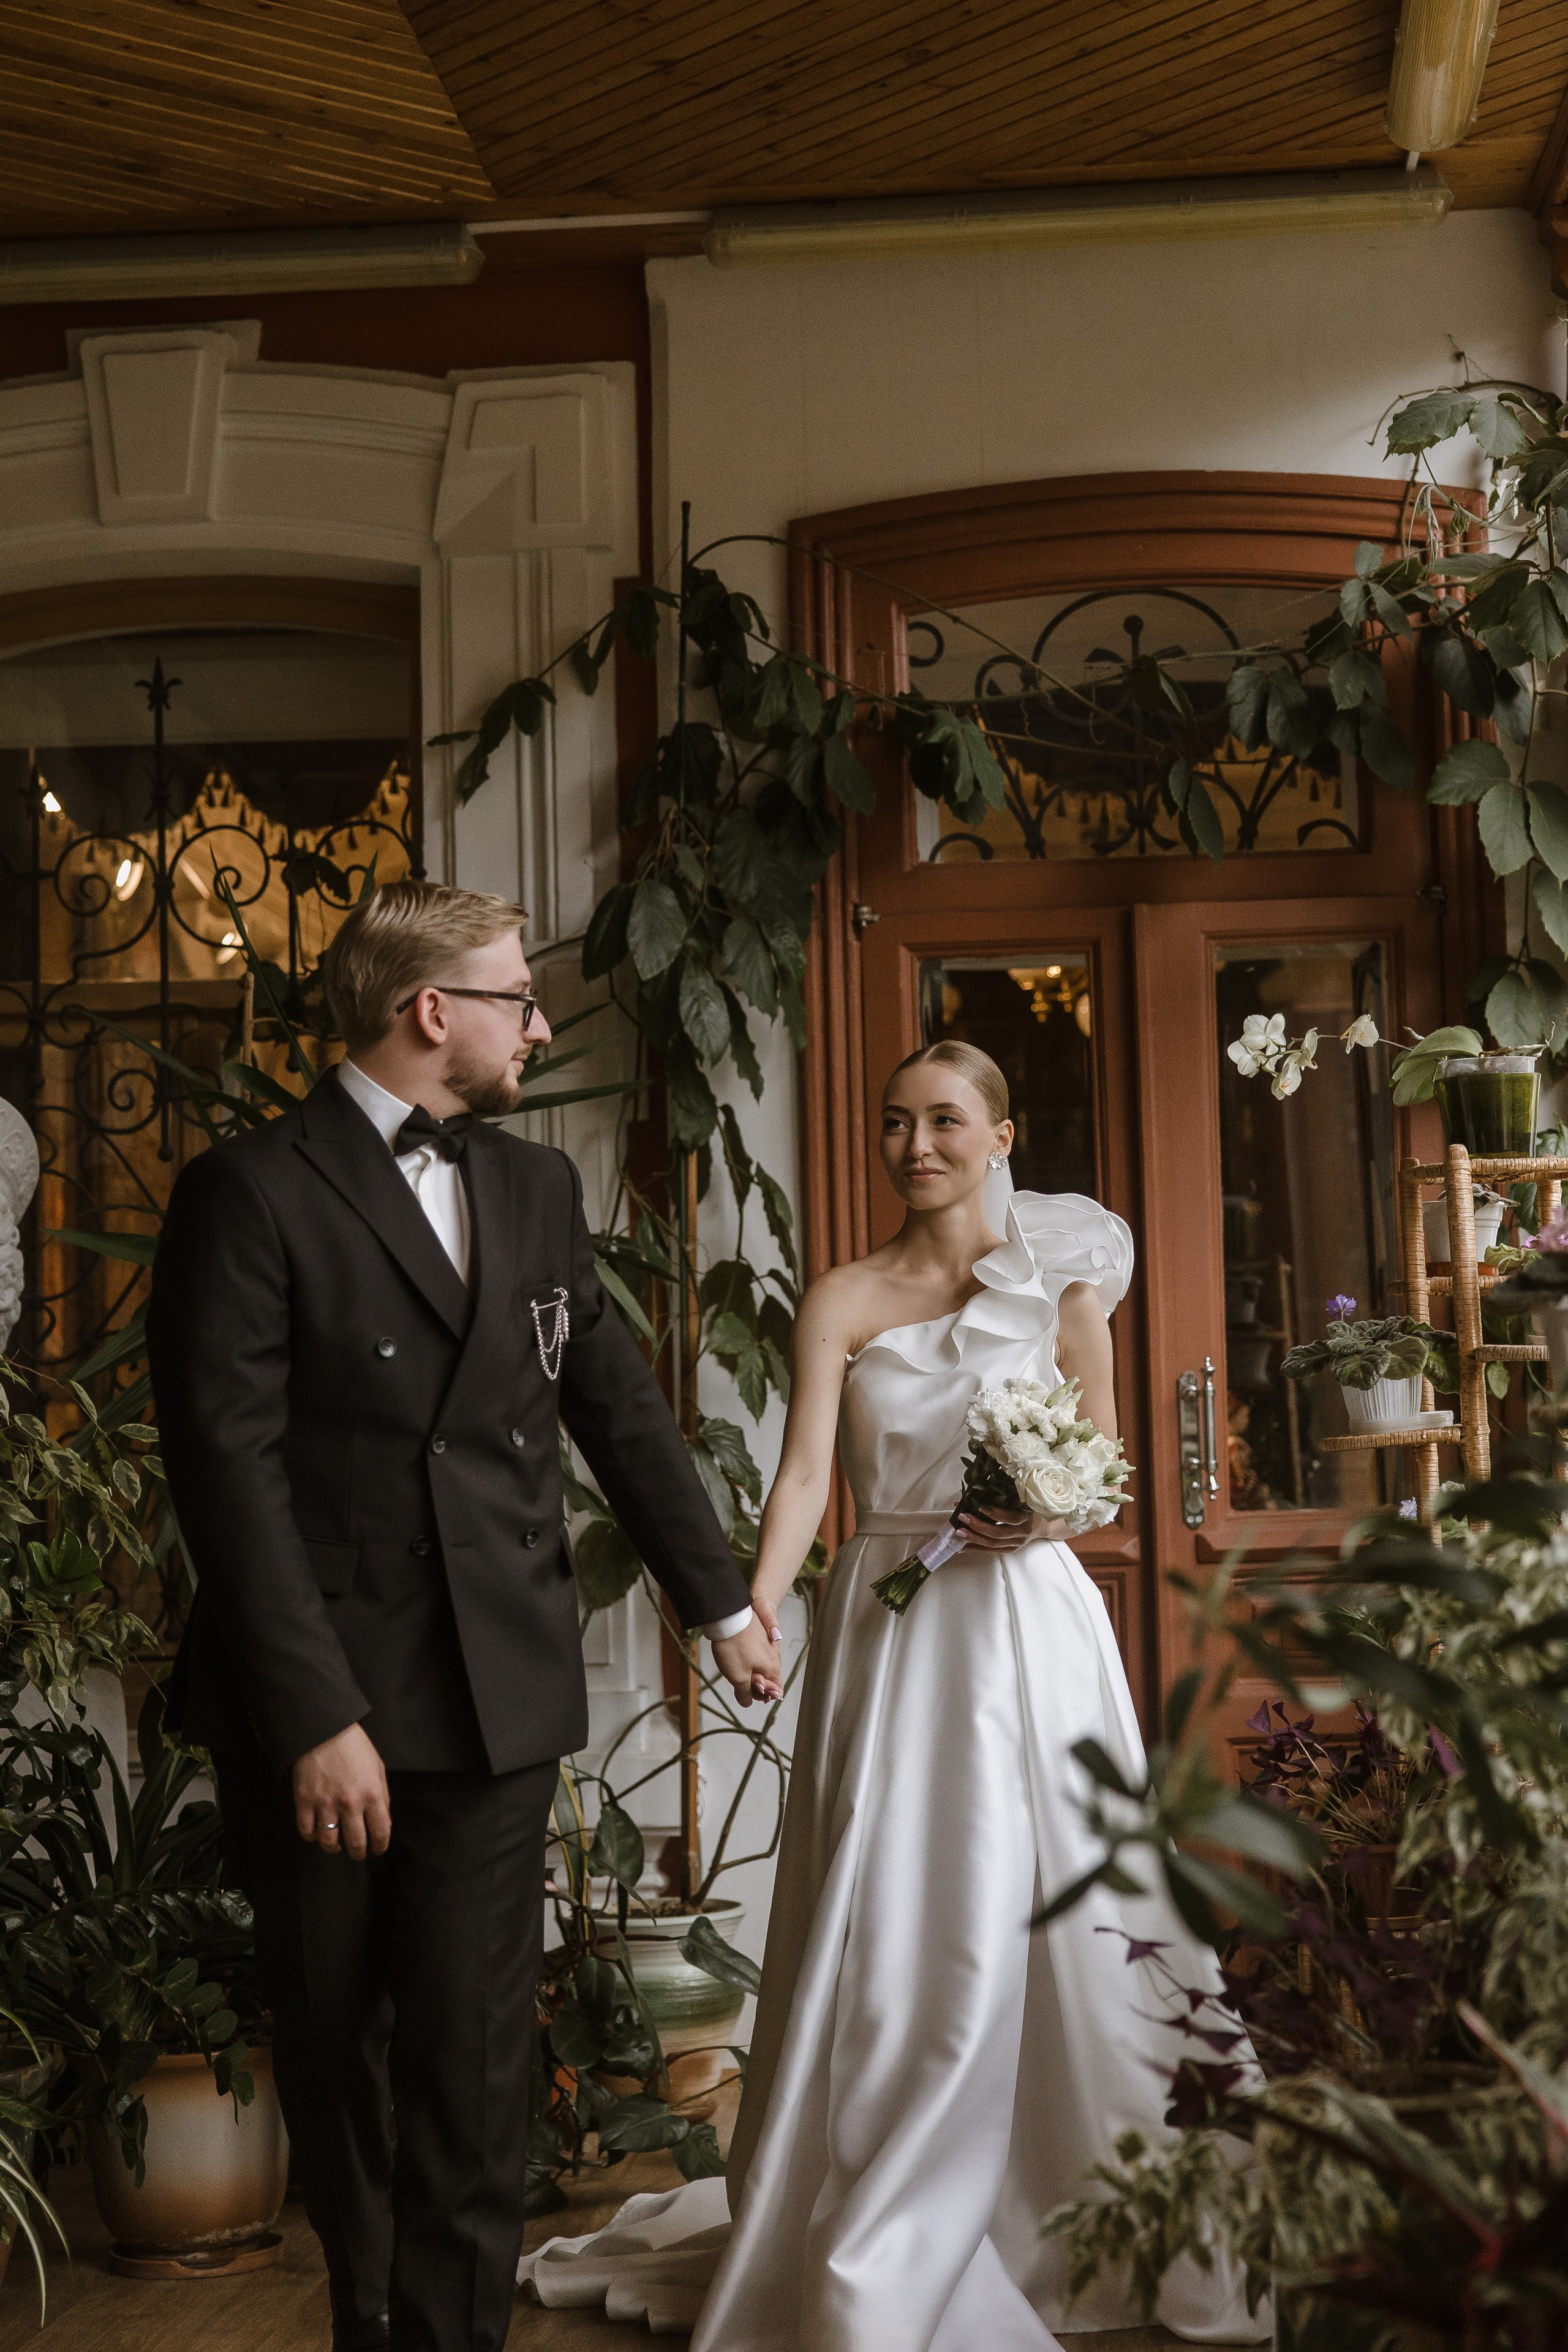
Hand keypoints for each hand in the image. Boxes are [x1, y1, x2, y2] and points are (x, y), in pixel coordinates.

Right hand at [292, 1723, 391, 1859]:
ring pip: (329, 1843)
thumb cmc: (354, 1747)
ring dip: (334, 1848)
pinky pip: (307, 1832)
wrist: (324, 1729)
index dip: (380, 1846)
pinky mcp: (304, 1801)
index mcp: (372, 1794)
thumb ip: (382, 1797)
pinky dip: (313, 1837)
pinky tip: (318, 1833)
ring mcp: (325, 1804)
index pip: (381, 1833)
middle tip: (358, 1853)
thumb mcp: (378, 1768)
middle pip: (356, 1844)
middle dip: (359, 1853)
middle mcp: (350, 1804)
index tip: (378, 1849)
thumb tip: (382, 1822)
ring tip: (337, 1845)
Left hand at [711, 1612, 782, 1707]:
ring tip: (736, 1667)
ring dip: (750, 1671)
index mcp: (772, 1668)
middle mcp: (774, 1656)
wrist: (729, 1616)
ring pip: (762, 1665)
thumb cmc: (734, 1646)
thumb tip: (747, 1702)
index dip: (764, 1696)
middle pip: (769, 1678)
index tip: (749, 1693)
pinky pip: (757, 1654)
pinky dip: (748, 1659)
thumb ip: (745, 1693)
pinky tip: (737, 1656)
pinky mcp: (759, 1636)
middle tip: (740, 1681)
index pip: (777, 1689)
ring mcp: (767, 1645)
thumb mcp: (737, 1677)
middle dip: (755, 1684)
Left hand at [955, 1505, 1062, 1552]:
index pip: (1011, 1518)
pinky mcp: (1010, 1550)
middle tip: (963, 1517)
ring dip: (974, 1538)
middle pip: (998, 1533)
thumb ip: (1005, 1495)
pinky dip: (976, 1548)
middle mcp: (1022, 1533)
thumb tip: (978, 1489)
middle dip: (978, 1526)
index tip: (980, 1507)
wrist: (1044, 1525)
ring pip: (993, 1544)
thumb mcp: (1023, 1498)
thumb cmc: (1031, 1507)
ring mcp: (1016, 1544)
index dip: (995, 1514)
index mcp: (1027, 1517)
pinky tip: (963, 1546)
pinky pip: (991, 1551)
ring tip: (959, 1532)